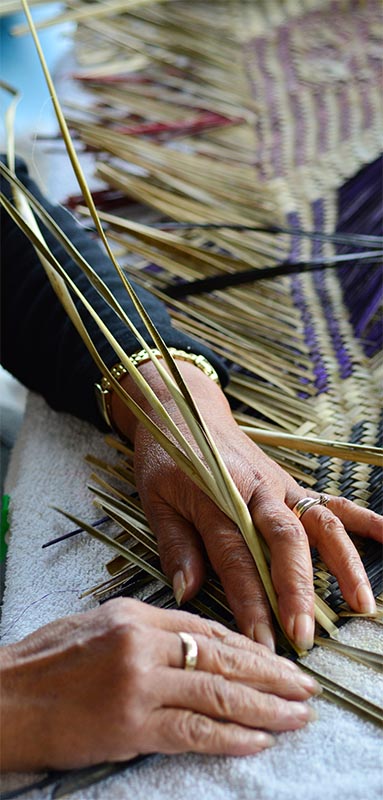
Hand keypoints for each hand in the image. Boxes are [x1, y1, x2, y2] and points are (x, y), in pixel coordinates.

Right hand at [1, 598, 318, 770]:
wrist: (5, 699)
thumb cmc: (46, 663)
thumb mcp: (99, 627)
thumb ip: (147, 633)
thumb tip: (194, 646)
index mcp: (136, 614)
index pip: (208, 628)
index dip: (249, 646)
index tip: (278, 660)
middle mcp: (143, 642)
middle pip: (223, 657)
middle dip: (271, 674)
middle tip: (305, 687)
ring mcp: (138, 682)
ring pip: (217, 693)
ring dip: (264, 708)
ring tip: (296, 717)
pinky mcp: (130, 724)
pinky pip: (193, 730)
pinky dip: (230, 736)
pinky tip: (257, 739)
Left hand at [112, 362, 382, 651]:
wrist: (186, 408)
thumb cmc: (166, 456)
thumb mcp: (155, 498)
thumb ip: (175, 544)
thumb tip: (187, 592)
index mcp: (218, 497)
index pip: (236, 556)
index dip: (250, 601)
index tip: (261, 642)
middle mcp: (256, 492)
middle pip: (286, 542)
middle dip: (299, 591)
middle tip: (304, 636)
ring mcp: (279, 486)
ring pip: (320, 523)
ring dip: (344, 563)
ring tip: (363, 604)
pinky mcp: (291, 484)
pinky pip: (332, 501)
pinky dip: (363, 519)